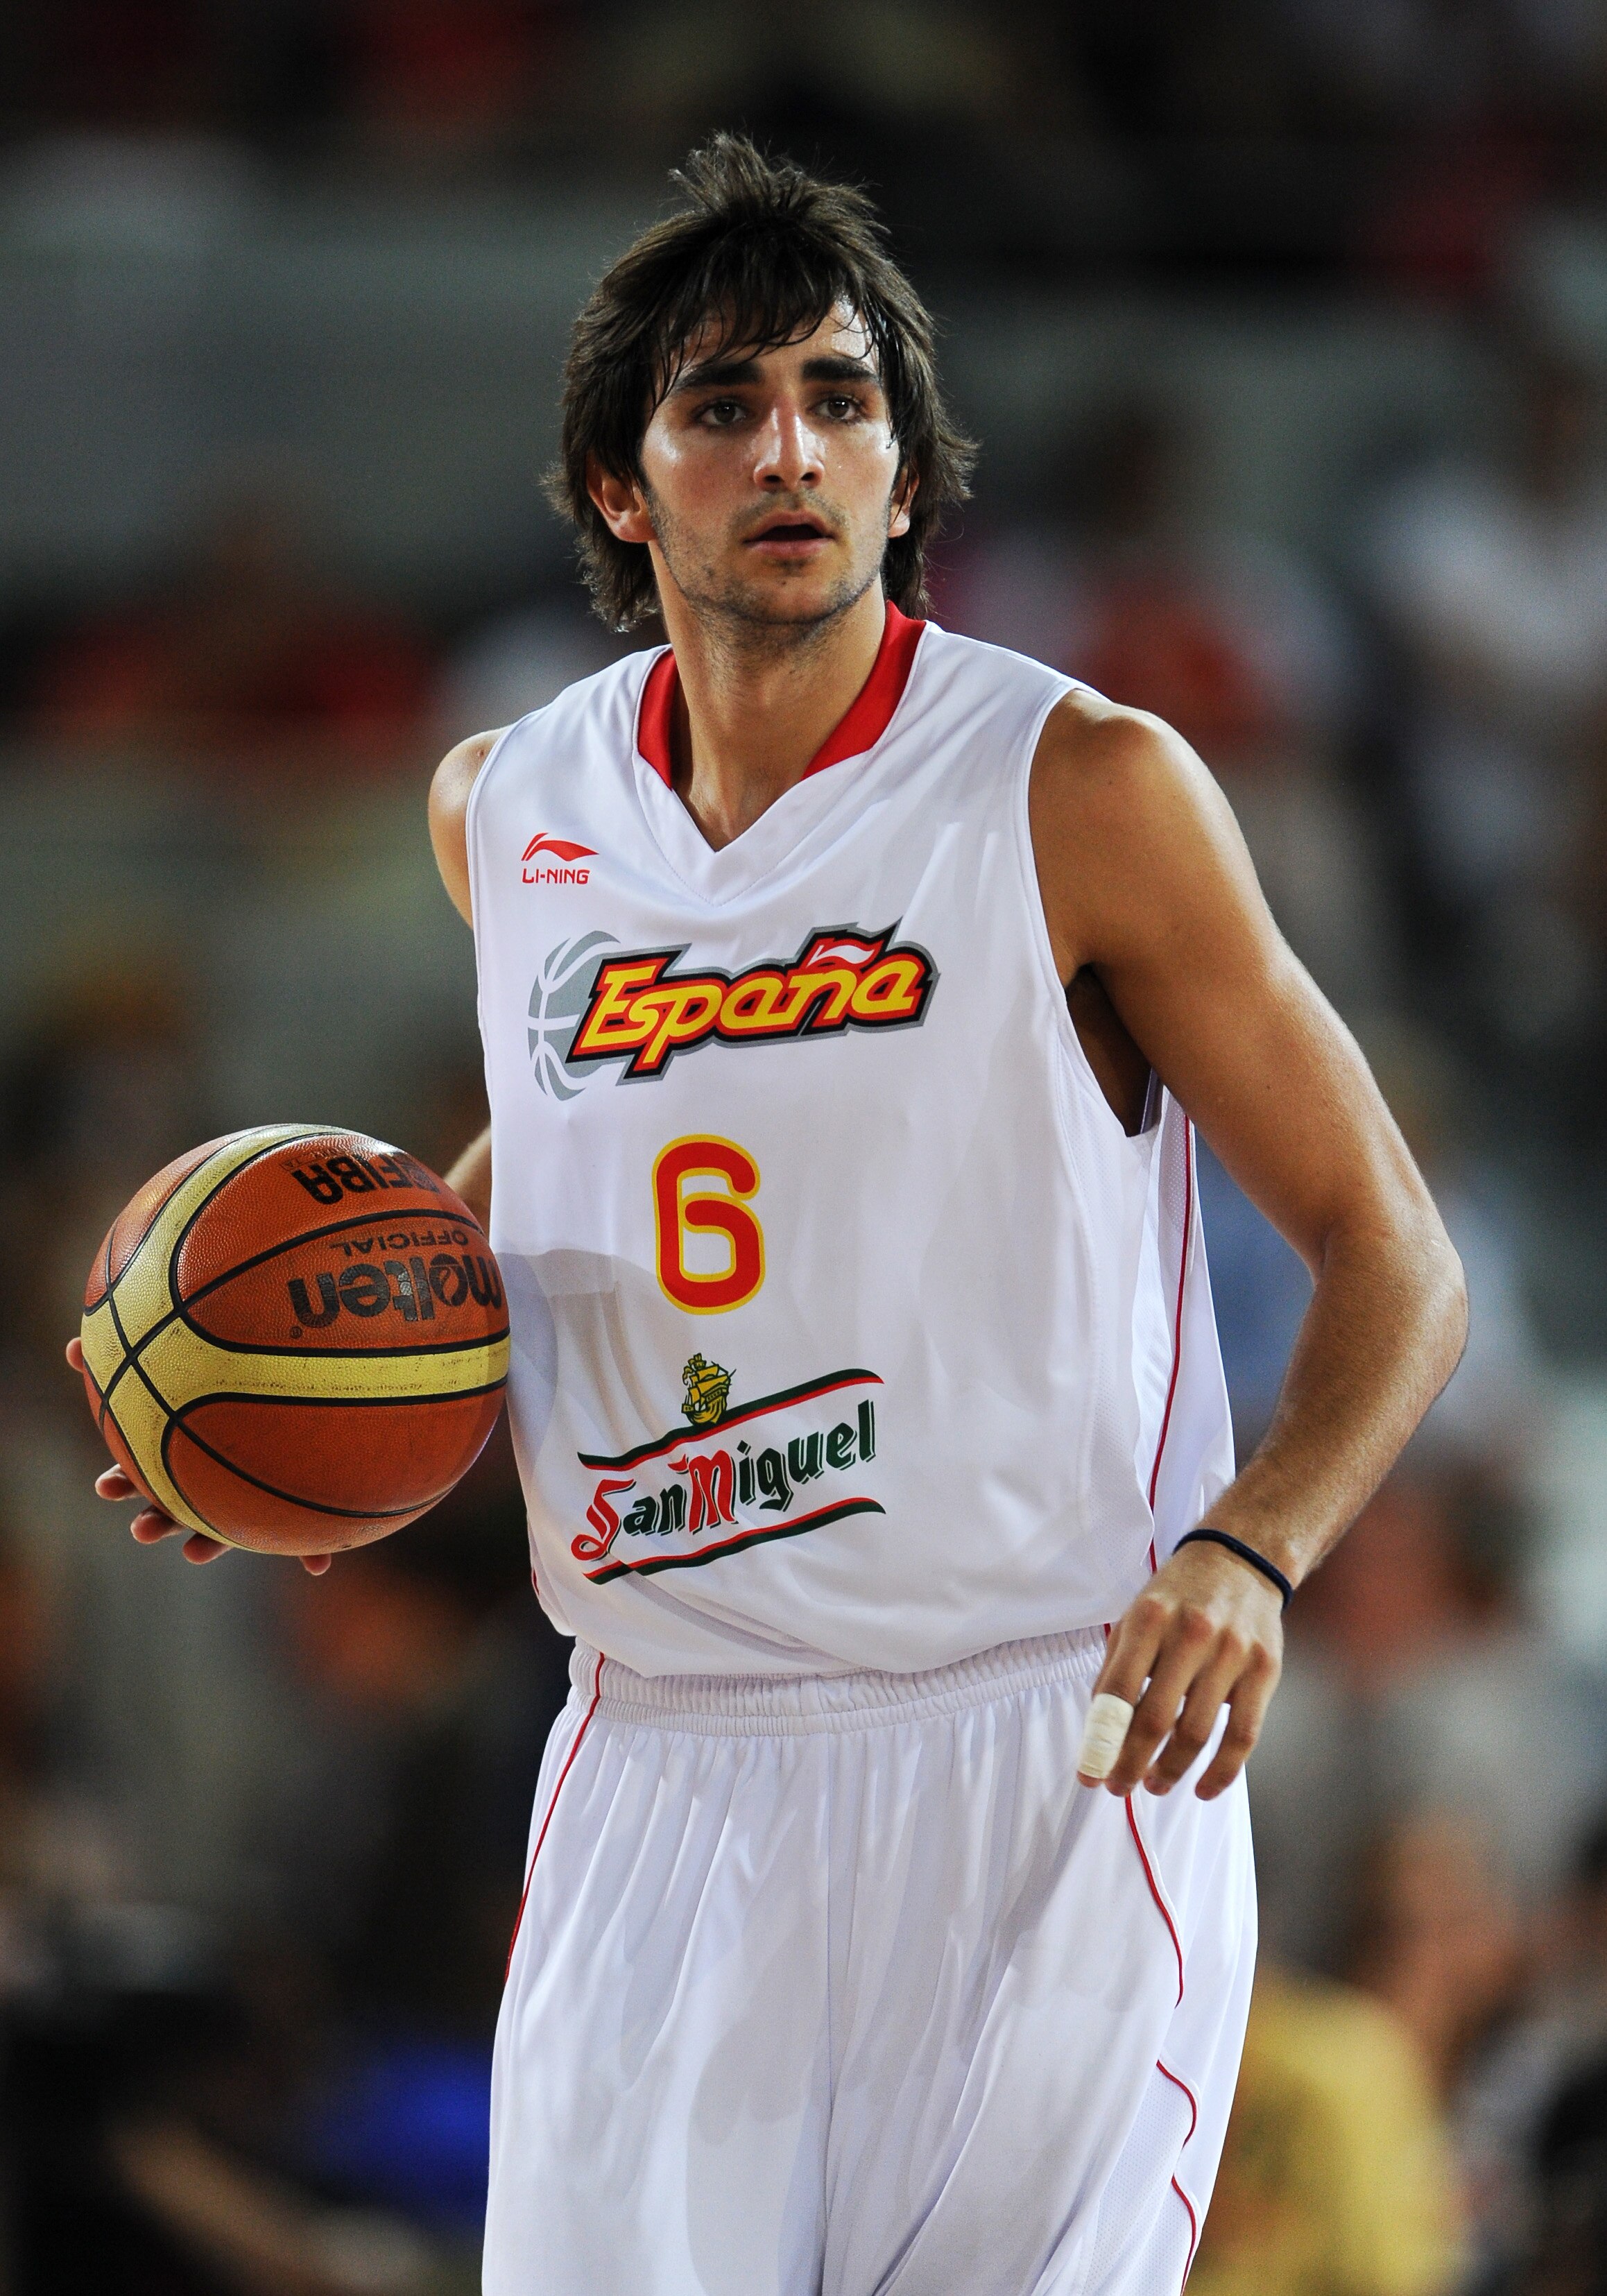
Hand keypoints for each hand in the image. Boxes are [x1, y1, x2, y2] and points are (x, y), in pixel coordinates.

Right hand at [65, 1339, 332, 1575]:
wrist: (303, 1407)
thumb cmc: (233, 1386)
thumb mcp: (180, 1372)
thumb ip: (126, 1358)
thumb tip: (67, 1346)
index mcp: (177, 1458)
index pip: (143, 1476)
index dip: (123, 1484)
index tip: (104, 1488)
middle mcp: (202, 1486)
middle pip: (172, 1511)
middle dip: (155, 1523)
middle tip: (142, 1530)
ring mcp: (237, 1503)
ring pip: (219, 1533)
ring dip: (209, 1547)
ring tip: (196, 1555)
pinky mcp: (288, 1518)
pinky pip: (302, 1542)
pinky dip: (313, 1554)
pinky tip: (320, 1567)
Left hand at [1082, 1538, 1282, 1800]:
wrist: (1243, 1559)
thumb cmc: (1179, 1595)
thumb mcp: (1136, 1615)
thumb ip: (1117, 1668)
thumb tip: (1099, 1732)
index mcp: (1149, 1618)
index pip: (1117, 1693)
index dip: (1101, 1742)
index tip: (1089, 1774)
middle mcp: (1190, 1634)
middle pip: (1155, 1720)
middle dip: (1131, 1764)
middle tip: (1118, 1787)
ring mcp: (1232, 1653)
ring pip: (1197, 1733)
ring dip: (1171, 1771)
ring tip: (1154, 1786)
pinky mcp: (1264, 1670)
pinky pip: (1243, 1735)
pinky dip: (1222, 1771)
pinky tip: (1203, 1788)